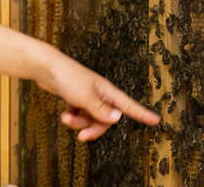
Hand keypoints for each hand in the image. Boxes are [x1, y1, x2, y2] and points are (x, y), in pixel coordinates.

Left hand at [37, 59, 160, 140]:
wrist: (47, 67)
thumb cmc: (68, 78)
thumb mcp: (85, 97)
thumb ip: (101, 110)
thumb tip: (118, 119)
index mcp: (107, 92)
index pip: (129, 106)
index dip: (142, 114)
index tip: (156, 120)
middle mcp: (101, 94)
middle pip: (106, 120)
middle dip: (93, 129)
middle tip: (82, 136)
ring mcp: (89, 97)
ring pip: (90, 119)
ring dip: (78, 122)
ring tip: (66, 117)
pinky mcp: (77, 98)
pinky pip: (80, 115)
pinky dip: (73, 116)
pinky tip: (65, 113)